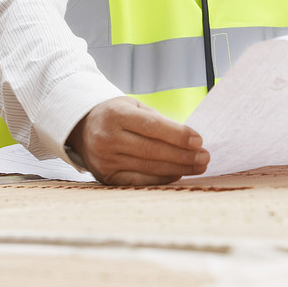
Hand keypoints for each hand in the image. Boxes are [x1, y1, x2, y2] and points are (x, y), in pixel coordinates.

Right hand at [67, 96, 208, 185]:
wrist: (82, 127)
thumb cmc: (116, 114)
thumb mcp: (133, 106)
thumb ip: (157, 120)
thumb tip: (188, 139)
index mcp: (116, 115)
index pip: (153, 127)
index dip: (178, 134)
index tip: (199, 140)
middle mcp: (108, 138)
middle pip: (152, 150)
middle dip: (183, 155)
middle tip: (205, 157)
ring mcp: (106, 160)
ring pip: (148, 167)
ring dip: (178, 168)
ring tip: (198, 166)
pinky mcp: (106, 177)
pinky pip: (139, 180)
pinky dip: (161, 178)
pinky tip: (177, 174)